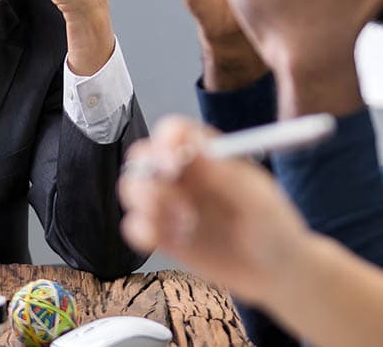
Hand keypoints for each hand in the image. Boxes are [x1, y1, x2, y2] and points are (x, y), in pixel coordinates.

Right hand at [117, 115, 310, 305]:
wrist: (277, 276)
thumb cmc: (276, 231)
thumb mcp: (259, 202)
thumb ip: (226, 176)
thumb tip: (194, 148)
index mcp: (206, 155)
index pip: (173, 132)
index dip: (165, 140)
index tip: (173, 162)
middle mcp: (183, 175)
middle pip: (142, 157)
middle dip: (147, 174)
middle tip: (174, 199)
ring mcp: (170, 205)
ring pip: (131, 188)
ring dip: (147, 204)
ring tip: (185, 224)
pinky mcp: (163, 235)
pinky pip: (133, 226)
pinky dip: (142, 232)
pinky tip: (169, 241)